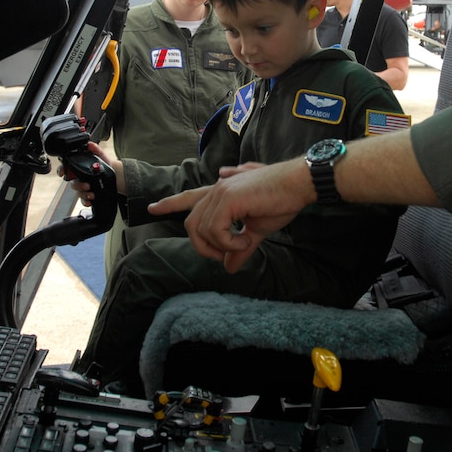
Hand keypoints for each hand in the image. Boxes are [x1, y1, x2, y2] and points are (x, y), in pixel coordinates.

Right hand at [57, 141, 123, 201]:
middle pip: (72, 183)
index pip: (67, 169)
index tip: (62, 173)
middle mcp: (80, 177)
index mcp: (79, 168)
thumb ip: (95, 149)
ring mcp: (84, 186)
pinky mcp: (89, 194)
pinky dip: (86, 201)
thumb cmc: (105, 164)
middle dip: (78, 185)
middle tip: (87, 185)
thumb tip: (90, 144)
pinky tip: (91, 200)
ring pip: (78, 192)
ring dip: (83, 193)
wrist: (116, 174)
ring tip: (91, 193)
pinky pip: (83, 200)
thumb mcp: (101, 155)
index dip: (62, 170)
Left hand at [149, 159, 310, 271]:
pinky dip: (228, 242)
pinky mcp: (228, 198)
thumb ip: (240, 247)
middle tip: (224, 255)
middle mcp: (218, 188)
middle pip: (192, 223)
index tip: (152, 209)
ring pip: (202, 230)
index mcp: (223, 192)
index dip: (171, 204)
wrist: (299, 185)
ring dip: (222, 245)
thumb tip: (229, 267)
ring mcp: (221, 192)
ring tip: (245, 243)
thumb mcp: (258, 230)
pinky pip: (215, 230)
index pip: (190, 197)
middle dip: (203, 246)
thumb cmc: (282, 201)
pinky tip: (245, 239)